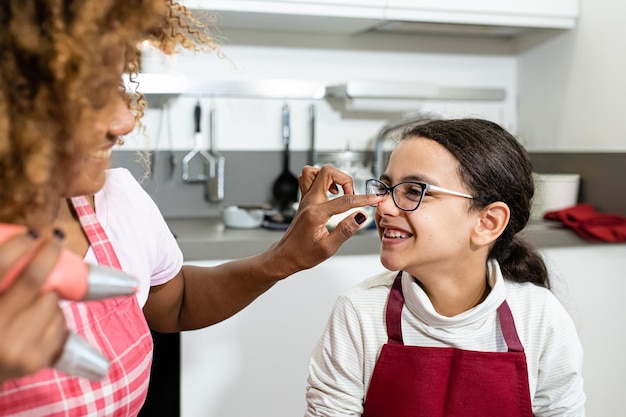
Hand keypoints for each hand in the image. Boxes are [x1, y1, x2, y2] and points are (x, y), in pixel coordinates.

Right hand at [0, 232, 67, 382]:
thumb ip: (4, 279)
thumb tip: (28, 239)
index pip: (1, 266)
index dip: (19, 245)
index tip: (31, 233)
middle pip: (33, 279)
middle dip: (47, 255)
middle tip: (52, 240)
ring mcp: (18, 350)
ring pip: (51, 300)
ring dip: (48, 294)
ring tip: (31, 302)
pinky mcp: (37, 361)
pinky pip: (60, 322)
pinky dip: (54, 316)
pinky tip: (38, 322)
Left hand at [272, 165, 382, 273]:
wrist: (286, 256)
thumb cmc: (303, 254)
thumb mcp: (328, 248)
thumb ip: (346, 230)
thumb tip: (360, 216)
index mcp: (316, 214)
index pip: (345, 200)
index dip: (364, 199)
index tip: (376, 198)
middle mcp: (309, 202)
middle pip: (327, 172)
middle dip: (345, 179)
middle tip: (352, 195)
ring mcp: (305, 199)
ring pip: (314, 171)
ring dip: (331, 177)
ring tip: (340, 191)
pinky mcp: (304, 200)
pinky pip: (309, 179)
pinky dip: (322, 179)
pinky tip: (330, 193)